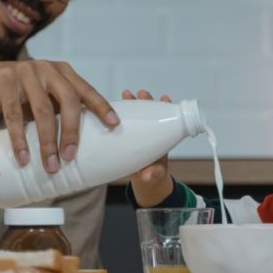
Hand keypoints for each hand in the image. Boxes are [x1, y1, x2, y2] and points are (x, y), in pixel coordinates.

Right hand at [0, 60, 118, 170]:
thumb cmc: (19, 93)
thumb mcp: (43, 96)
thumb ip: (59, 108)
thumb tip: (82, 145)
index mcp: (63, 72)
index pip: (86, 90)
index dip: (101, 107)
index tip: (114, 125)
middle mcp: (48, 69)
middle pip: (68, 100)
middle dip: (72, 131)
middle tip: (71, 157)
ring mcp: (26, 73)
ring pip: (42, 111)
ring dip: (47, 142)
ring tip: (51, 166)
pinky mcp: (5, 83)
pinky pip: (14, 114)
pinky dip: (19, 139)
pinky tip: (23, 158)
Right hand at [122, 89, 173, 204]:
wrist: (144, 178)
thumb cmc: (153, 172)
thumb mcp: (155, 173)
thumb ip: (153, 173)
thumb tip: (147, 175)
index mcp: (161, 135)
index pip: (165, 117)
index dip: (165, 106)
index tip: (165, 99)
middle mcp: (149, 130)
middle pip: (149, 111)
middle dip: (146, 100)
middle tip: (141, 94)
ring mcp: (136, 130)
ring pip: (134, 113)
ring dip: (130, 102)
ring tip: (126, 94)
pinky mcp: (124, 134)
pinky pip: (119, 122)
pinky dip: (114, 113)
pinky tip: (107, 107)